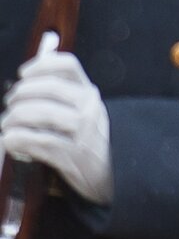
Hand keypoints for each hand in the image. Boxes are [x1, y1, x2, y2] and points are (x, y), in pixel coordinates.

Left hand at [1, 33, 113, 204]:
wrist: (109, 173)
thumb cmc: (85, 138)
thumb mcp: (81, 111)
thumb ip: (59, 95)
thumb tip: (27, 78)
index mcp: (89, 92)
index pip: (68, 66)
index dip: (41, 65)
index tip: (22, 74)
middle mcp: (90, 107)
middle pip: (51, 88)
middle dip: (20, 94)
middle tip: (9, 104)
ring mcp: (84, 132)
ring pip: (43, 113)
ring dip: (15, 118)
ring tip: (6, 124)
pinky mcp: (73, 155)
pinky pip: (39, 141)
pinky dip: (18, 139)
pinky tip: (10, 140)